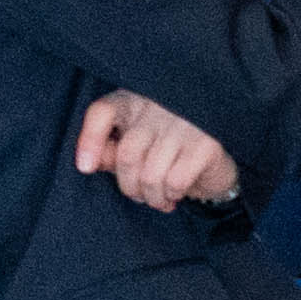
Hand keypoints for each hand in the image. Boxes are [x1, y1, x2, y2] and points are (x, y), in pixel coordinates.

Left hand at [74, 89, 242, 213]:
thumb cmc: (165, 153)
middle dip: (129, 185)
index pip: (103, 112)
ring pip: (150, 173)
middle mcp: (160, 106)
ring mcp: (187, 123)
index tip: (85, 168)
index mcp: (135, 101)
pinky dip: (171, 195)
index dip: (89, 140)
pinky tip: (175, 194)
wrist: (215, 163)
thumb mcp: (134, 148)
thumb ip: (110, 152)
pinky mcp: (207, 144)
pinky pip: (175, 181)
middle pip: (127, 153)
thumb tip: (89, 164)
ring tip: (159, 199)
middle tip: (139, 195)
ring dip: (152, 197)